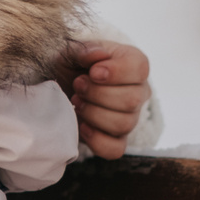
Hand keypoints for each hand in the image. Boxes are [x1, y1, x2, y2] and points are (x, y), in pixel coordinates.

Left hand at [65, 39, 151, 158]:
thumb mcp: (72, 51)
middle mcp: (139, 92)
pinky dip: (96, 140)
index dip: (116, 72)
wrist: (59, 86)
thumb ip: (84, 49)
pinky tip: (82, 126)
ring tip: (76, 102)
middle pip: (131, 100)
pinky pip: (116, 149)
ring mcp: (130, 118)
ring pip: (123, 124)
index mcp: (134, 64)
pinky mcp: (117, 140)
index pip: (139, 69)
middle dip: (98, 95)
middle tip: (77, 86)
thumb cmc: (72, 65)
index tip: (93, 72)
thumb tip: (99, 55)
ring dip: (93, 114)